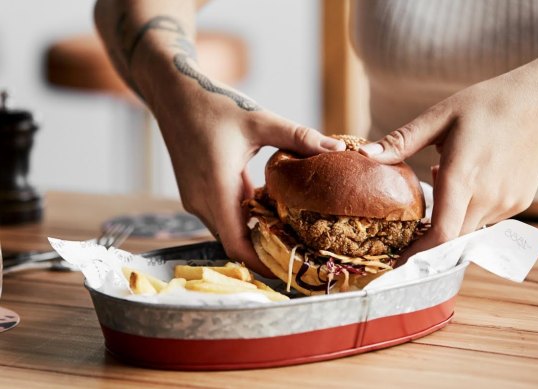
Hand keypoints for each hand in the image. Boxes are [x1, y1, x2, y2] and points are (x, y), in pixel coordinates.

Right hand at [149, 72, 344, 274]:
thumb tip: (337, 148)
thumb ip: (299, 137)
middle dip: (263, 251)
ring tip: (286, 233)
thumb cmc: (214, 104)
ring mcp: (194, 198)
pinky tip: (265, 207)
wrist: (174, 93)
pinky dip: (241, 218)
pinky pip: (219, 215)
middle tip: (297, 252)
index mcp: (216, 190)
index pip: (237, 245)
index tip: (289, 270)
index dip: (262, 263)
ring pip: (226, 229)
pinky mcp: (194, 191)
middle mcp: (201, 201)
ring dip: (251, 234)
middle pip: (233, 242)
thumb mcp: (260, 120)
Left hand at [360, 68, 537, 256]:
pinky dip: (469, 209)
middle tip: (411, 224)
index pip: (440, 234)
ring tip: (447, 180)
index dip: (418, 254)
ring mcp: (507, 203)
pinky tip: (468, 180)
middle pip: (450, 236)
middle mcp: (487, 197)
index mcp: (463, 176)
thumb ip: (401, 141)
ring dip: (449, 217)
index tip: (398, 263)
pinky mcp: (519, 203)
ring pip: (467, 228)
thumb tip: (364, 155)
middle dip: (428, 236)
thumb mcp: (439, 116)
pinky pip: (485, 218)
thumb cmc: (488, 104)